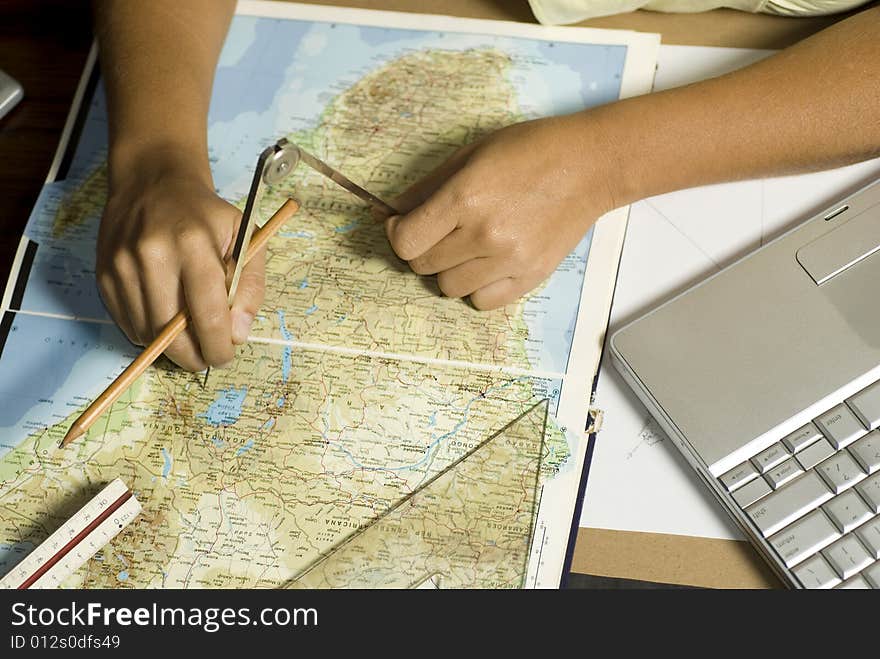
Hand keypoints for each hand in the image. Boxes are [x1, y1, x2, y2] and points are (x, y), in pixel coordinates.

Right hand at [96, 149, 263, 370]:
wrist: (154, 182)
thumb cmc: (207, 215)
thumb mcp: (245, 238)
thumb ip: (250, 286)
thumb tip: (238, 335)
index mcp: (193, 243)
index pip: (206, 312)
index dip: (218, 345)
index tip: (225, 356)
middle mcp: (152, 254)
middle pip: (172, 330)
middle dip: (193, 356)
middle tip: (207, 358)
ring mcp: (122, 265)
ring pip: (147, 332)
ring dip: (171, 348)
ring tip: (189, 338)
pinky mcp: (104, 274)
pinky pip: (127, 323)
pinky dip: (149, 333)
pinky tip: (165, 319)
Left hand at [384, 115, 616, 308]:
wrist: (590, 165)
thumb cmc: (531, 150)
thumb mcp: (471, 154)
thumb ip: (425, 188)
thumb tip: (386, 213)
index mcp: (465, 198)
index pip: (406, 241)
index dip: (396, 234)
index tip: (402, 225)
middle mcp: (484, 234)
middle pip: (423, 266)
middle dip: (422, 249)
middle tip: (439, 232)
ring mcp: (509, 260)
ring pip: (449, 288)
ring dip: (448, 270)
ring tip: (468, 246)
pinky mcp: (530, 277)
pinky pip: (481, 302)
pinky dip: (476, 288)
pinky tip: (486, 264)